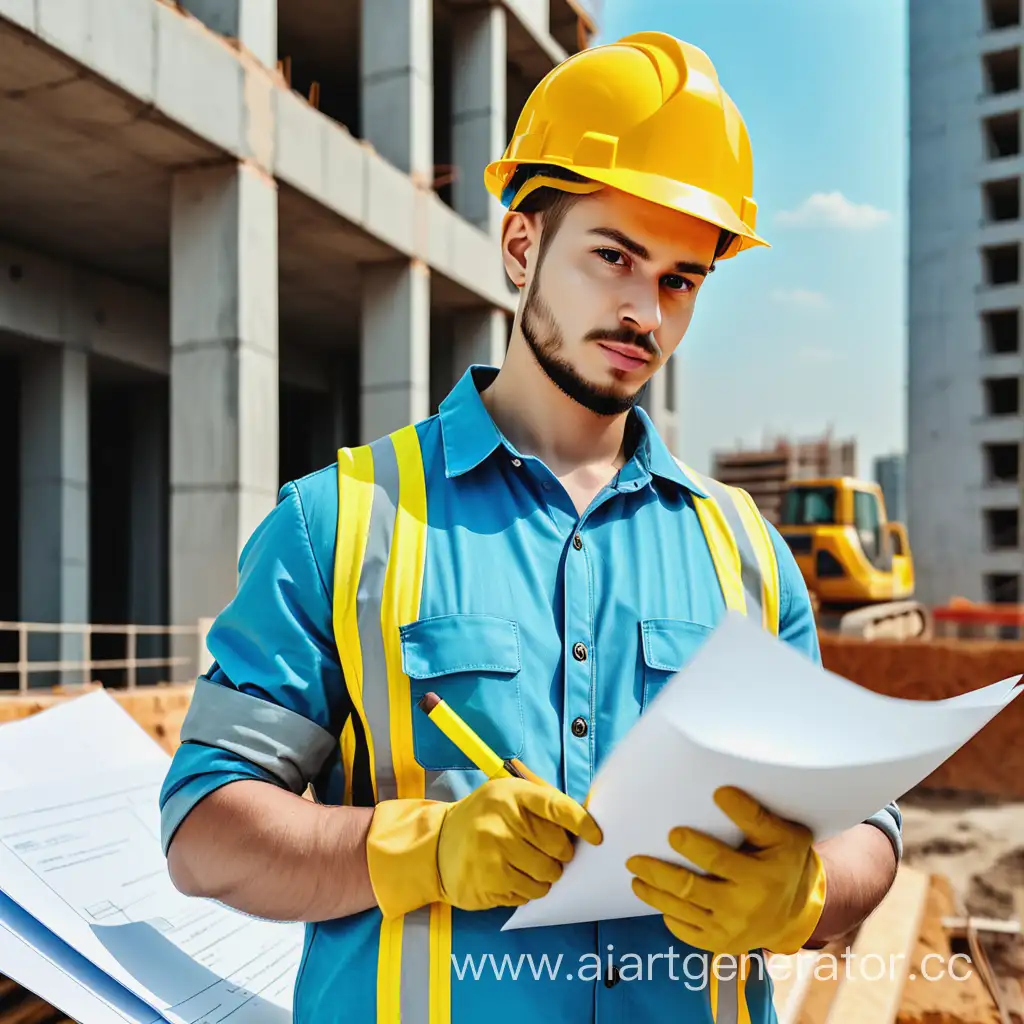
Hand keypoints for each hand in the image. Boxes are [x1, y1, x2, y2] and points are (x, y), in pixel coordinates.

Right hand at [366, 778, 601, 917]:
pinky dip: (527, 889)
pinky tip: (511, 875)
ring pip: (547, 877)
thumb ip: (542, 803)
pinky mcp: (488, 884)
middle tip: (546, 851)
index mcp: (511, 795)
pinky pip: (528, 894)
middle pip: (559, 849)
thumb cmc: (484, 817)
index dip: (582, 822)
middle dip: (560, 854)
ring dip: (546, 876)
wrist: (438, 844)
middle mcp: (501, 823)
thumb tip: (584, 818)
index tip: (596, 836)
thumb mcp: (507, 795)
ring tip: (527, 864)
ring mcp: (493, 855)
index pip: (557, 806)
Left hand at [626, 786, 825, 954]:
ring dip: (653, 894)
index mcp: (760, 878)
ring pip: (682, 911)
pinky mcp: (720, 944)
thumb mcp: (784, 836)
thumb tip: (720, 793)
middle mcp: (743, 908)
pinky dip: (669, 917)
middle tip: (633, 859)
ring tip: (634, 876)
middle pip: (690, 889)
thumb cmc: (785, 861)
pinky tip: (657, 901)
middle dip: (658, 873)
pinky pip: (687, 933)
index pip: (719, 861)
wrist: (797, 912)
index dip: (695, 847)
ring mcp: (730, 931)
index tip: (672, 833)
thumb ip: (755, 816)